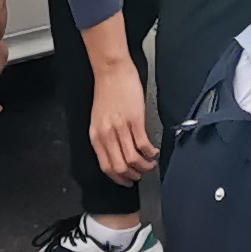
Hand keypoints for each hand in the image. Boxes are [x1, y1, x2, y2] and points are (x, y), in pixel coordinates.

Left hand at [87, 55, 159, 183]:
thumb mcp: (99, 119)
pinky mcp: (134, 120)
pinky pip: (143, 145)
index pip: (106, 166)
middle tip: (141, 175)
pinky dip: (151, 153)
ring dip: (144, 167)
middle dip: (133, 176)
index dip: (118, 178)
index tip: (127, 181)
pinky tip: (154, 151)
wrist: (111, 71)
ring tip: (150, 164)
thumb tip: (116, 152)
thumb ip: (106, 136)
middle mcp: (107, 134)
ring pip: (132, 159)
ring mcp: (120, 128)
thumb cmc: (107, 91)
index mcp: (96, 135)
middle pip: (119, 167)